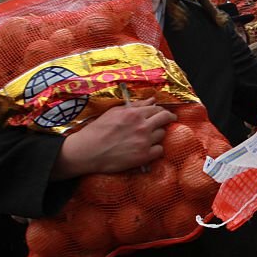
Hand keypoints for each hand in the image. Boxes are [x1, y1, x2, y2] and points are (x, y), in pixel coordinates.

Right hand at [50, 98, 177, 179]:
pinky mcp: (143, 156)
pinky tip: (148, 149)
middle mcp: (142, 126)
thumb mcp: (114, 112)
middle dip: (168, 118)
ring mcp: (144, 142)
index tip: (162, 113)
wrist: (87, 151)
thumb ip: (136, 106)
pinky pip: (160, 150)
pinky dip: (155, 149)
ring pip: (163, 134)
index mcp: (135, 114)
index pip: (157, 108)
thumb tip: (152, 100)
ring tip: (148, 137)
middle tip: (168, 121)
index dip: (161, 110)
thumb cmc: (98, 130)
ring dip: (158, 134)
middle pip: (166, 118)